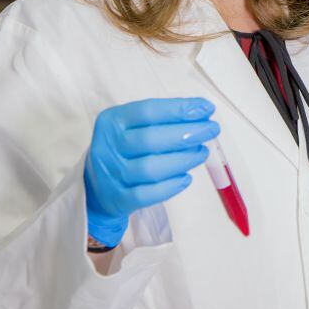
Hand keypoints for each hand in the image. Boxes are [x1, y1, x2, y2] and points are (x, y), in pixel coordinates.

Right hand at [84, 97, 219, 247]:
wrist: (97, 186)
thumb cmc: (125, 148)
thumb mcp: (134, 127)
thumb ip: (163, 119)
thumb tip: (202, 113)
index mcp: (112, 121)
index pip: (147, 111)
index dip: (178, 109)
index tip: (206, 108)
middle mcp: (107, 146)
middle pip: (150, 139)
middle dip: (187, 133)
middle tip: (211, 130)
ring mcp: (110, 174)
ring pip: (150, 168)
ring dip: (183, 159)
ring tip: (202, 152)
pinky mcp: (117, 199)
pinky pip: (147, 194)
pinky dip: (171, 186)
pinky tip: (186, 178)